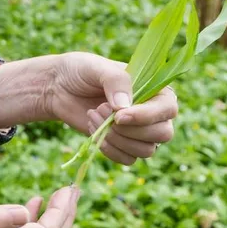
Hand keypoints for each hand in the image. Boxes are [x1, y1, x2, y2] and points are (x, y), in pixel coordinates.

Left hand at [46, 51, 177, 165]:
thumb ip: (115, 81)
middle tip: (101, 111)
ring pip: (146, 150)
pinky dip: (110, 150)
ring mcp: (139, 131)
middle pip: (162, 134)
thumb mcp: (97, 67)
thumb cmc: (81, 72)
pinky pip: (128, 159)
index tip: (119, 116)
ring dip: (116, 138)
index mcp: (156, 89)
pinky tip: (94, 131)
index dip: (146, 116)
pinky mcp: (123, 145)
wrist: (59, 88)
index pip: (168, 109)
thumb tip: (124, 107)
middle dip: (130, 130)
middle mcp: (153, 113)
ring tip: (93, 116)